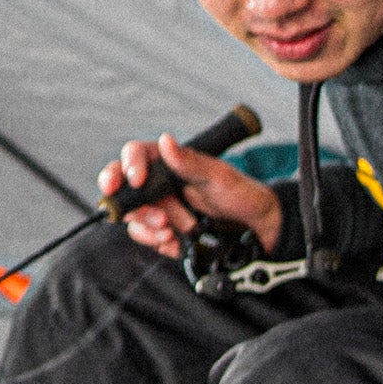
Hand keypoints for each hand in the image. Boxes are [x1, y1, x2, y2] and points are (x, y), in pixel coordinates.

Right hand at [102, 131, 283, 262]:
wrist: (257, 229)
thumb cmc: (242, 195)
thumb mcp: (219, 176)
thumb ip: (190, 161)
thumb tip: (165, 141)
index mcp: (169, 162)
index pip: (135, 155)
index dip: (128, 165)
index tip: (136, 180)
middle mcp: (159, 183)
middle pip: (125, 189)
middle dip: (136, 207)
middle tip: (159, 218)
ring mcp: (160, 208)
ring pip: (133, 216)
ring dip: (149, 228)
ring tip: (172, 232)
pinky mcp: (163, 230)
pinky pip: (147, 237)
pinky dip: (158, 242)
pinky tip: (176, 242)